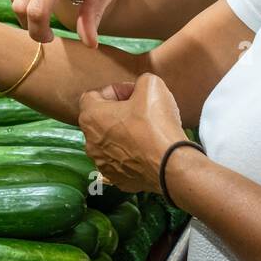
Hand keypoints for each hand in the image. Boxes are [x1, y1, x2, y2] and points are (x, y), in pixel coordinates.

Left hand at [78, 74, 188, 193]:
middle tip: (140, 110)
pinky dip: (131, 154)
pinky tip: (148, 150)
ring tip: (146, 131)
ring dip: (123, 135)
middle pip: (99, 120)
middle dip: (117, 112)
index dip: (114, 90)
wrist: (170, 164)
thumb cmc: (155, 124)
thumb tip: (141, 87)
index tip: (133, 94)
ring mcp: (102, 164)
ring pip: (109, 143)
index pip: (92, 95)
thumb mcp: (151, 85)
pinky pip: (121, 161)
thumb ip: (140, 81)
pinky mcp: (117, 179)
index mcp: (91, 117)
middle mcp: (90, 142)